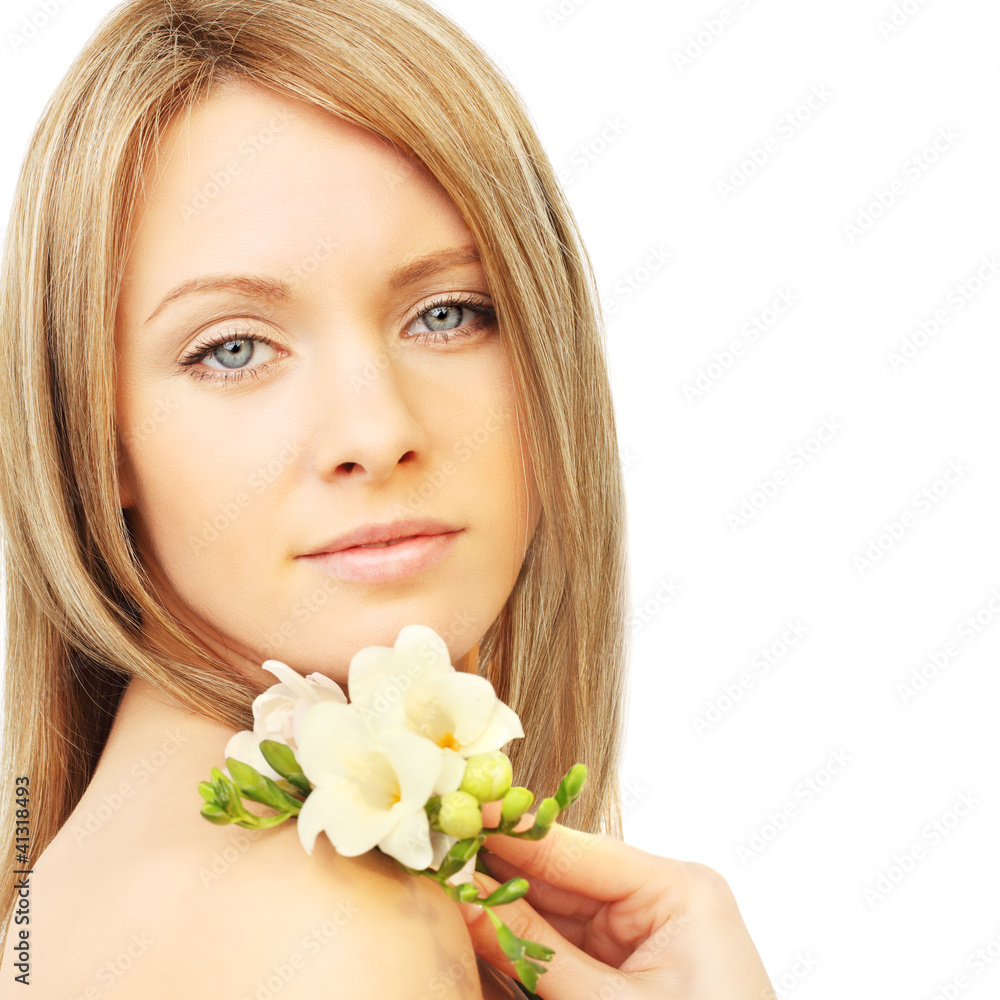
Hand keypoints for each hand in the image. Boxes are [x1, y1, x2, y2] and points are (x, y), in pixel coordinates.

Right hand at [462, 819, 774, 998]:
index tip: (458, 815)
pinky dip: (525, 948)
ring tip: (448, 890)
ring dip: (504, 912)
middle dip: (499, 874)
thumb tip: (465, 899)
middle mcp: (661, 900)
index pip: (576, 849)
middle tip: (439, 855)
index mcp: (679, 890)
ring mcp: (644, 934)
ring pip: (556, 913)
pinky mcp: (629, 969)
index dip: (512, 835)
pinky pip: (565, 947)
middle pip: (561, 877)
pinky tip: (481, 932)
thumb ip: (534, 953)